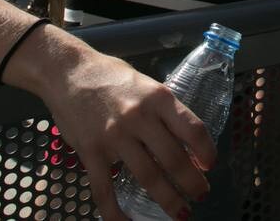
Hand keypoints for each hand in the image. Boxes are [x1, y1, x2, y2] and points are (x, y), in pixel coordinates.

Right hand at [38, 50, 214, 220]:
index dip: (206, 151)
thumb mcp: (146, 85)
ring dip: (168, 200)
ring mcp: (114, 137)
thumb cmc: (111, 76)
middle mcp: (140, 118)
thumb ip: (163, 111)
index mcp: (159, 98)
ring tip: (181, 213)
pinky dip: (117, 213)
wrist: (68, 72)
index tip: (210, 165)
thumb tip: (184, 140)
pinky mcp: (91, 152)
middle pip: (174, 159)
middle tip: (201, 194)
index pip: (193, 129)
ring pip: (148, 177)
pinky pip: (106, 190)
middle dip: (192, 183)